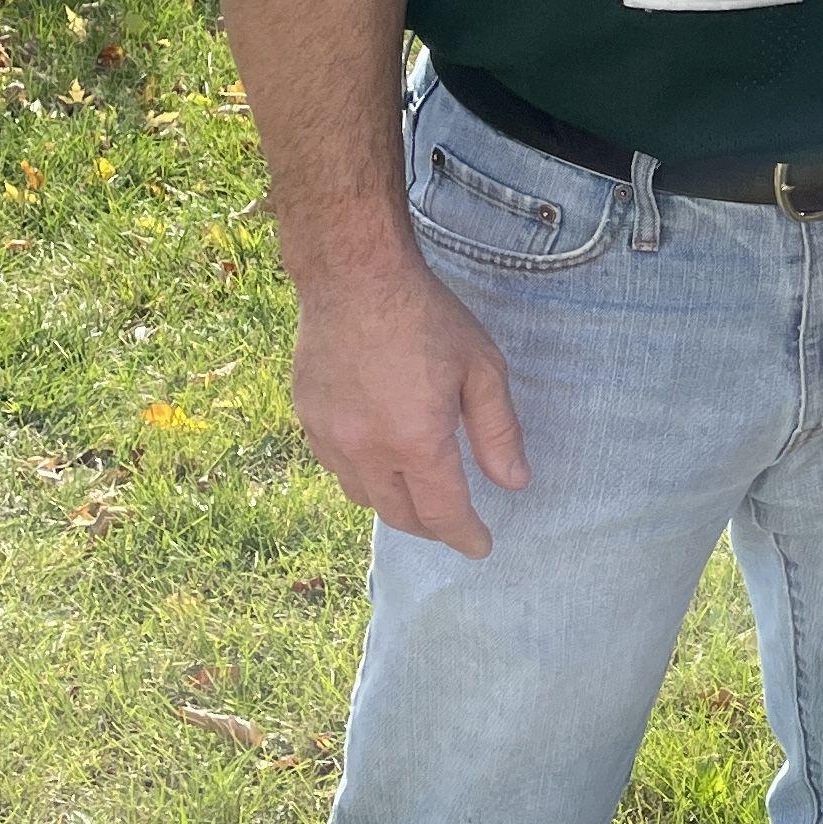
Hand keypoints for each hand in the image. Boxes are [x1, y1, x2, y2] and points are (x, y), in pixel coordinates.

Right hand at [287, 245, 529, 556]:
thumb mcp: (481, 369)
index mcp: (416, 441)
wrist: (353, 277)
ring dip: (395, 505)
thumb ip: (498, 433)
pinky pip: (337, 468)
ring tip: (418, 497)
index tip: (481, 546)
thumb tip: (514, 483)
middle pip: (401, 514)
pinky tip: (380, 462)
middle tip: (453, 524)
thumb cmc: (425, 317)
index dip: (464, 535)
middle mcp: (368, 450)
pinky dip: (364, 477)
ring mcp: (331, 437)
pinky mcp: (308, 419)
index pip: (443, 512)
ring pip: (364, 496)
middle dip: (431, 527)